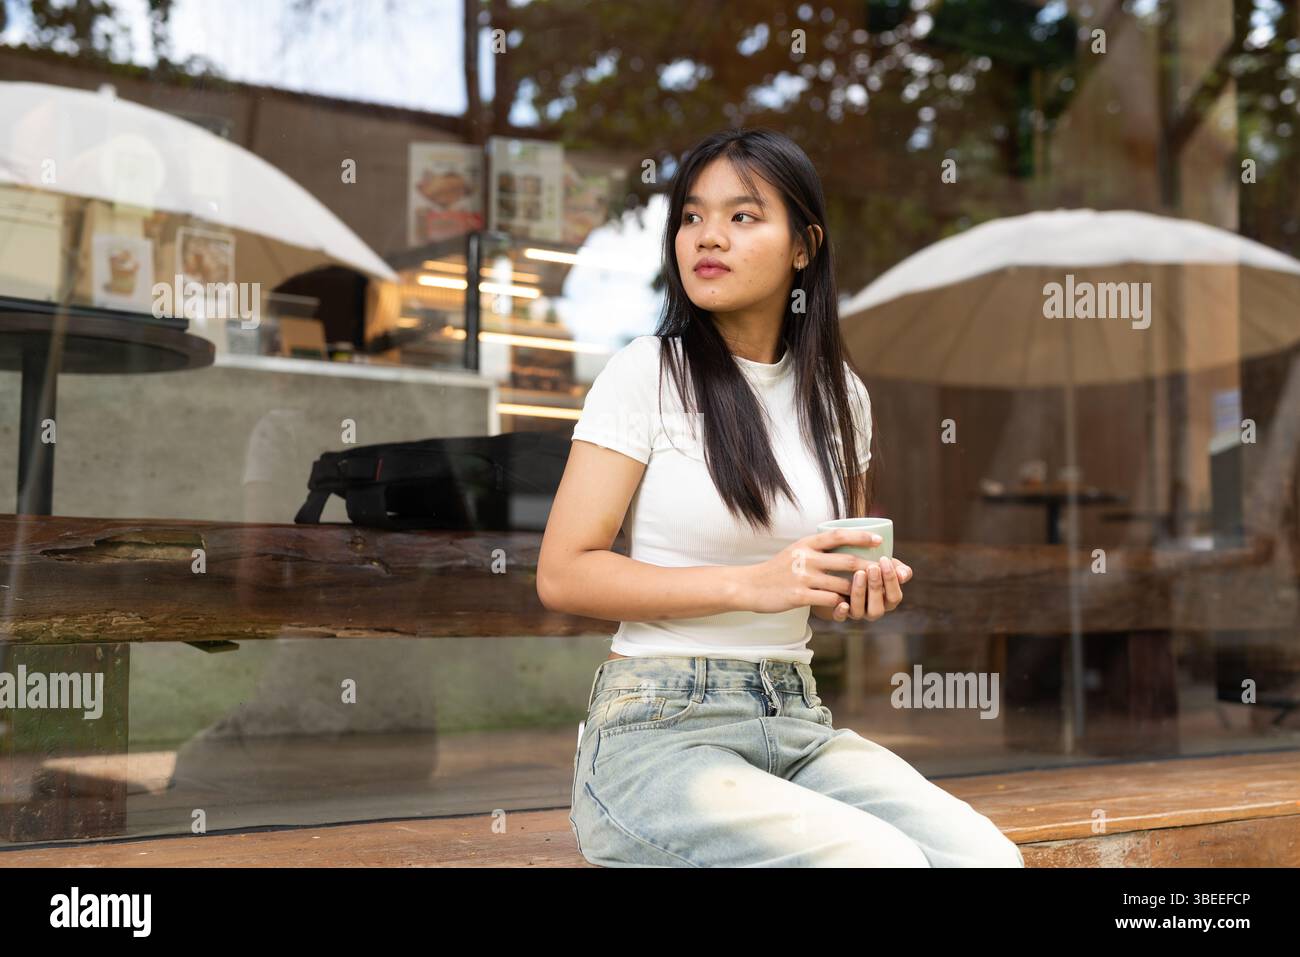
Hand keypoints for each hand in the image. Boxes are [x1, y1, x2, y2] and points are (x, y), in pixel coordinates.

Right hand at [736, 528, 891, 614]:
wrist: (750, 586)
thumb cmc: (777, 570)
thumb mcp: (795, 551)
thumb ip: (817, 548)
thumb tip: (845, 545)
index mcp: (806, 543)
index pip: (838, 535)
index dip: (861, 537)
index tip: (879, 540)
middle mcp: (806, 557)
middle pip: (847, 561)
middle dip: (870, 567)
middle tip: (885, 572)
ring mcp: (803, 577)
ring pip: (842, 583)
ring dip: (859, 590)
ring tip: (871, 593)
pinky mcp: (799, 596)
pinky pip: (828, 600)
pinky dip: (841, 604)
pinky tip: (847, 607)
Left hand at [815, 556, 911, 621]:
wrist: (847, 568)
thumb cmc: (873, 566)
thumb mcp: (888, 566)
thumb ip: (900, 570)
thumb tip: (903, 575)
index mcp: (888, 601)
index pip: (894, 597)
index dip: (891, 580)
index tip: (884, 560)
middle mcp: (873, 610)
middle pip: (877, 608)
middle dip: (876, 587)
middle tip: (872, 568)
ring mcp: (856, 613)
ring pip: (859, 612)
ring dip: (860, 593)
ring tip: (859, 573)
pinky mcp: (840, 612)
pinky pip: (840, 618)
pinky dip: (841, 612)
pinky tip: (842, 603)